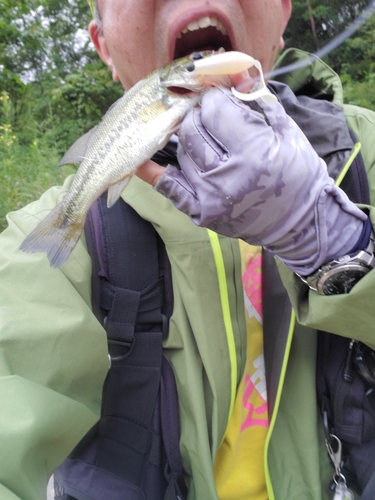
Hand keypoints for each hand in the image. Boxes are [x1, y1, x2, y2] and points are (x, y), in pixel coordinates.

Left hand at [154, 87, 365, 273]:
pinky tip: (141, 159)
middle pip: (191, 129)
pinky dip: (152, 171)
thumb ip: (257, 101)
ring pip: (180, 152)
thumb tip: (233, 71)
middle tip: (212, 118)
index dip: (215, 98)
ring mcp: (210, 198)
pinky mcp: (201, 213)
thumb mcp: (286, 132)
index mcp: (255, 153)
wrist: (299, 222)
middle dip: (199, 116)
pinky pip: (167, 186)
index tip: (219, 98)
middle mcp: (227, 177)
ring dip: (190, 141)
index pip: (213, 110)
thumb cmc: (299, 175)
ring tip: (208, 142)